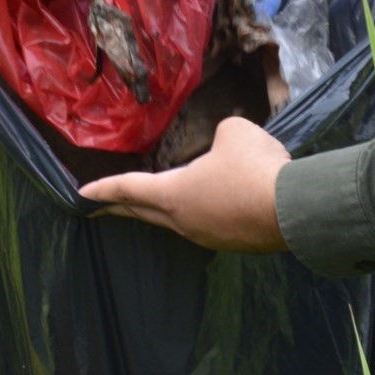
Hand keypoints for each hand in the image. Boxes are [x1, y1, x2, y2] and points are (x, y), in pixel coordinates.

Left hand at [79, 117, 290, 251]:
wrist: (294, 209)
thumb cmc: (255, 167)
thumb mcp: (233, 132)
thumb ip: (218, 136)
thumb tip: (224, 146)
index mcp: (173, 194)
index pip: (128, 188)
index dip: (103, 189)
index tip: (80, 195)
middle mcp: (183, 220)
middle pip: (143, 212)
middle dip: (120, 207)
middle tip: (99, 207)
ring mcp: (208, 235)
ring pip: (177, 220)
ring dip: (165, 209)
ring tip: (156, 201)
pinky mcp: (232, 242)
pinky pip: (207, 223)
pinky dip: (201, 212)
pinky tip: (212, 205)